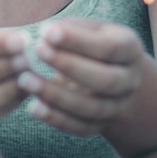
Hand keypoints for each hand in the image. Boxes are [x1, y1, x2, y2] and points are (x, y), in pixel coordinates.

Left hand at [18, 19, 143, 136]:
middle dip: (69, 66)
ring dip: (57, 96)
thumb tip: (46, 34)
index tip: (46, 32)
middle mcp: (130, 81)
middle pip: (105, 80)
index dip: (78, 41)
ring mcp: (118, 106)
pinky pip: (81, 127)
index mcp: (130, 50)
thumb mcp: (91, 30)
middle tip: (38, 52)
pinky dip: (57, 119)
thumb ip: (72, 31)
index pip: (108, 48)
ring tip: (26, 80)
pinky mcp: (102, 125)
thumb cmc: (94, 45)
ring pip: (92, 108)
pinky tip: (34, 107)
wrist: (116, 78)